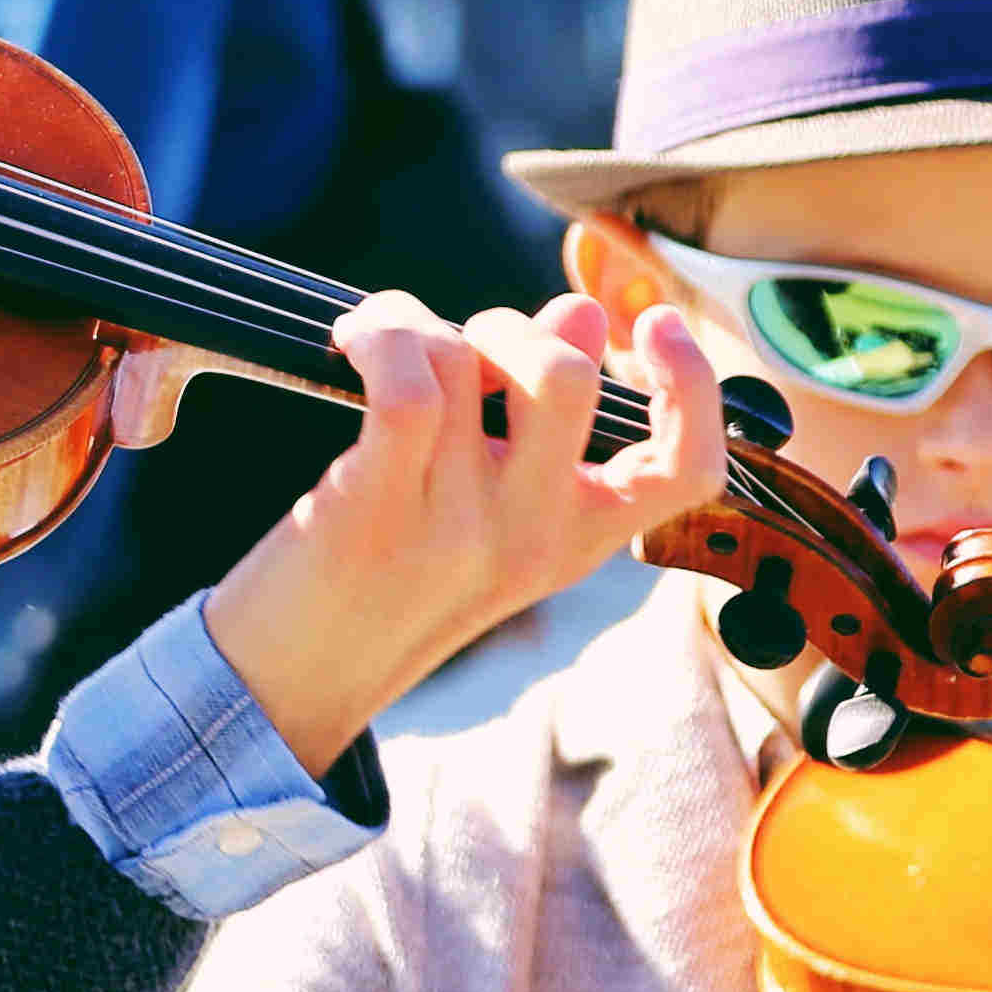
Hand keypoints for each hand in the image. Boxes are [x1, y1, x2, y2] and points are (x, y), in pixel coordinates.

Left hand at [197, 296, 726, 771]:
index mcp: (576, 540)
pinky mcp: (374, 509)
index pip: (686, 470)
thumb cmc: (388, 578)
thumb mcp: (490, 513)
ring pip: (472, 359)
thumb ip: (541, 421)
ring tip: (381, 351)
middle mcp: (530, 535)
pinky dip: (382, 334)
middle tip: (460, 350)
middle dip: (511, 324)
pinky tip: (351, 344)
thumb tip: (582, 312)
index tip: (656, 324)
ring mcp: (457, 525)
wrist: (297, 680)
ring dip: (422, 326)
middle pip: (569, 377)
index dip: (694, 386)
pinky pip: (407, 383)